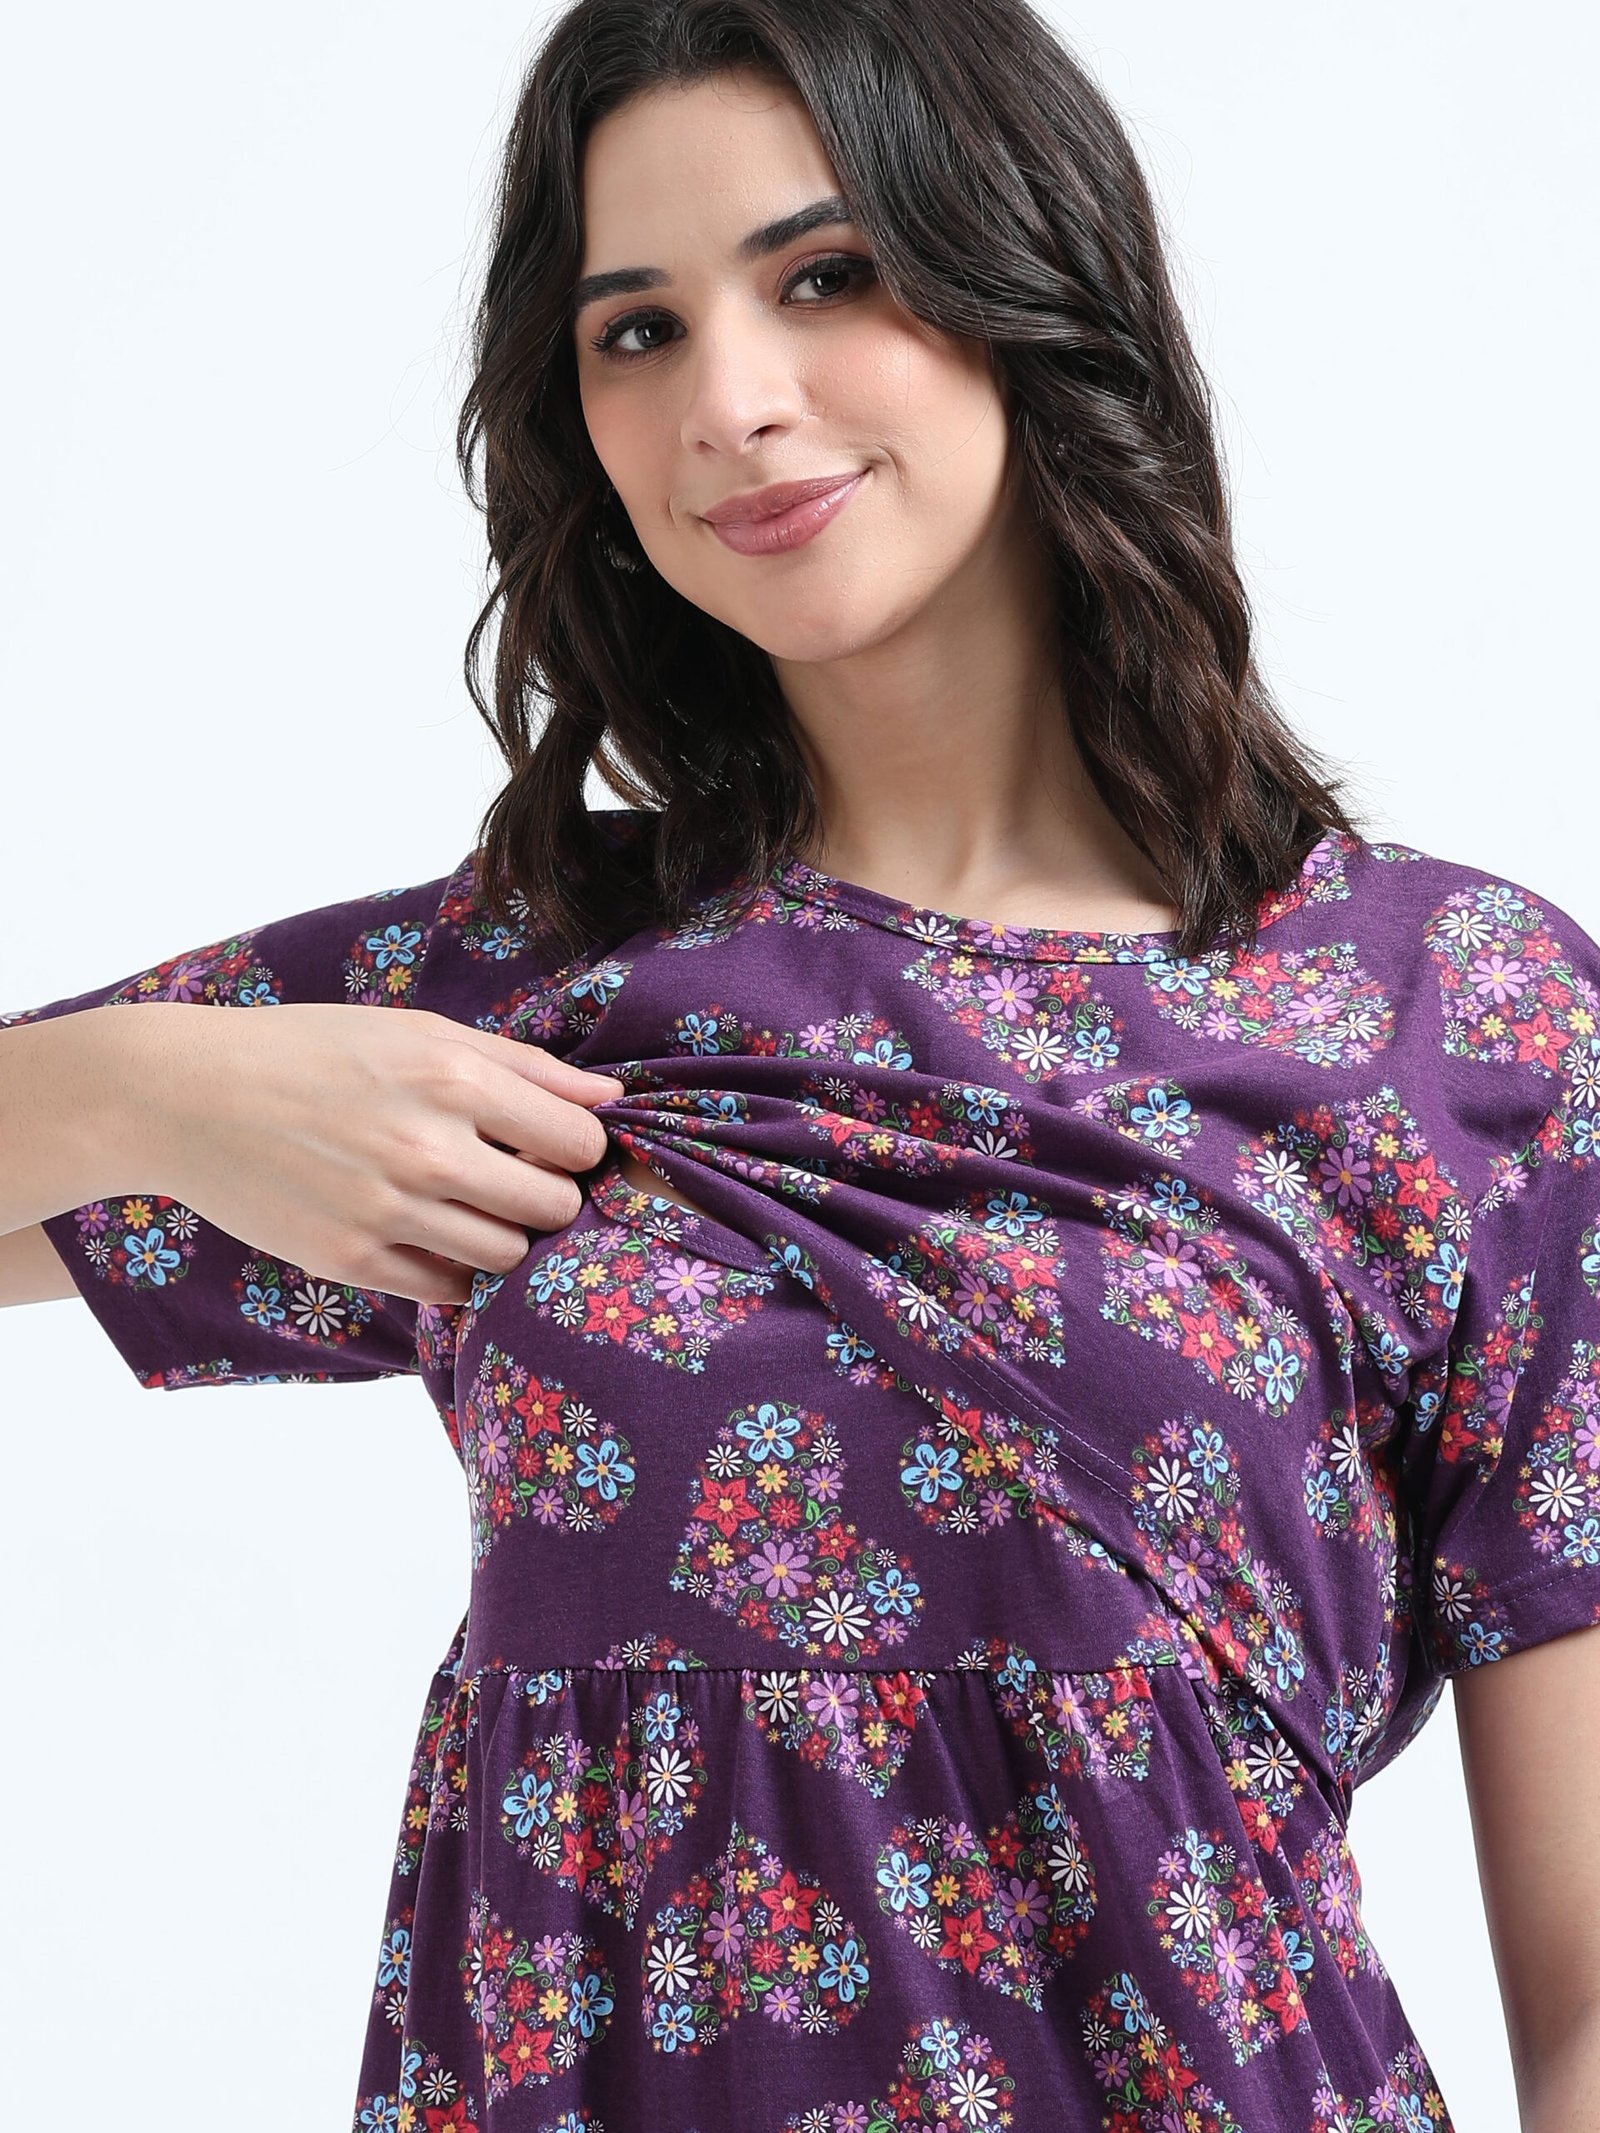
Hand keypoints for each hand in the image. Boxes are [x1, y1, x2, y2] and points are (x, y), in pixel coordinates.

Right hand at [113, 1001, 625, 1306]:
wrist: (189, 1096)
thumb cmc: (315, 1052)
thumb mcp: (420, 1032)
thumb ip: (523, 1066)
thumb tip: (612, 1094)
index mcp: (453, 1079)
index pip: (580, 1141)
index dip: (578, 1147)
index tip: (551, 1144)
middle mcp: (427, 1148)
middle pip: (555, 1207)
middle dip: (550, 1198)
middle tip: (516, 1181)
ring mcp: (387, 1212)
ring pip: (508, 1257)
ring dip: (504, 1236)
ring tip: (469, 1207)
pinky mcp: (350, 1261)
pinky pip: (448, 1289)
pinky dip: (454, 1270)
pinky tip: (430, 1235)